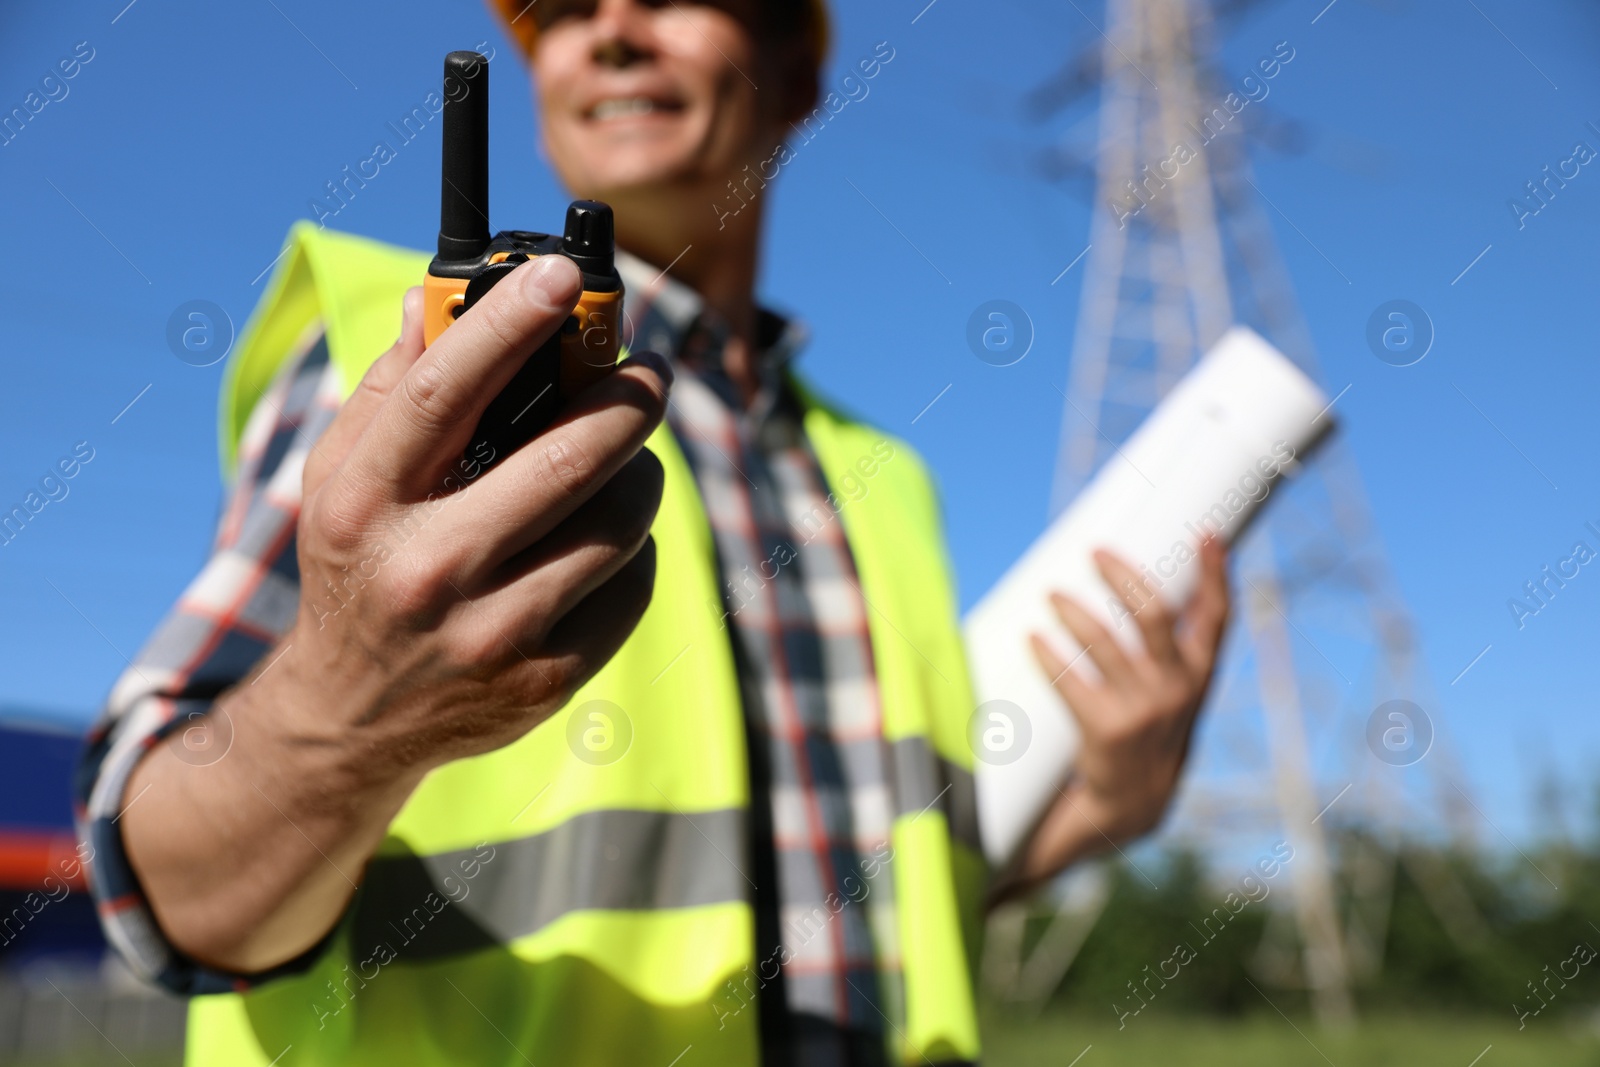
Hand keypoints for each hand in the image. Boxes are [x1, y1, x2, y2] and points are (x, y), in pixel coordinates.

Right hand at [289, 253, 670, 774]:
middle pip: (567, 459)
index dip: (511, 323)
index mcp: (366, 504)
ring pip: (618, 521)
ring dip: (638, 471)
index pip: (444, 392)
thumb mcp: (343, 478)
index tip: (565, 274)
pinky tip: (606, 537)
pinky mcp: (545, 679)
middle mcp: (426, 571)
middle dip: (628, 398)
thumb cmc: (359, 565)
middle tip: (650, 372)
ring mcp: (491, 633)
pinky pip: (632, 583)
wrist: (349, 719)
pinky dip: (634, 545)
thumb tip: (432, 294)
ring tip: (625, 458)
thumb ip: (391, 388)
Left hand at [992, 539, 1229, 903]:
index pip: (1217, 617)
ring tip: (1051, 595)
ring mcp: (1144, 711)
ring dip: (1073, 611)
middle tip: (1095, 553)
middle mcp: (1178, 690)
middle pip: (1154, 616)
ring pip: (1104, 642)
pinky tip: (1032, 639)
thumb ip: (1176, 648)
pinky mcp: (1106, 730)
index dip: (1216, 573)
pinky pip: (1070, 678)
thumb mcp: (1177, 693)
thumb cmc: (1151, 731)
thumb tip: (1154, 583)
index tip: (1206, 533)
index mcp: (1200, 676)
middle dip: (1123, 576)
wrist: (1133, 804)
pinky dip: (1048, 653)